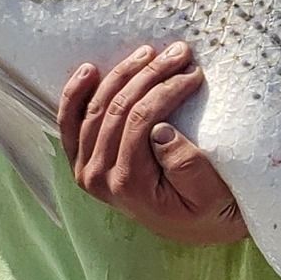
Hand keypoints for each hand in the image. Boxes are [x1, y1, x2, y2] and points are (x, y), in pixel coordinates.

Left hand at [58, 42, 247, 245]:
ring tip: (148, 52)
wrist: (198, 227)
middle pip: (117, 109)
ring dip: (121, 74)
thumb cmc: (209, 208)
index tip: (194, 70)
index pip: (140, 120)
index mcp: (129, 185)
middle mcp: (99, 178)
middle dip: (149, 74)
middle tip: (179, 52)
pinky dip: (76, 94)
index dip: (166, 89)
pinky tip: (89, 70)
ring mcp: (86, 169)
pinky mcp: (83, 161)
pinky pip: (71, 122)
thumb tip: (160, 130)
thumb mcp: (210, 193)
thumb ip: (186, 165)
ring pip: (95, 108)